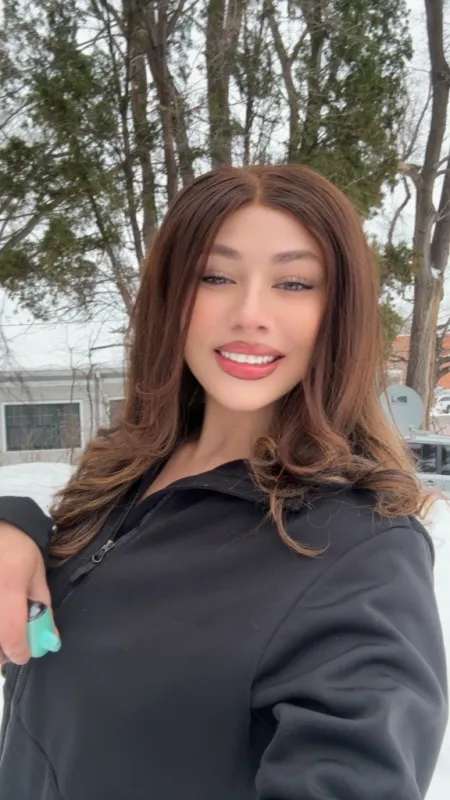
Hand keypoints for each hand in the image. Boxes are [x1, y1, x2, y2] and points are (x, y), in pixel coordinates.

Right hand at [0, 523, 52, 664]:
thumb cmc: (17, 547)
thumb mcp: (36, 574)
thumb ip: (42, 608)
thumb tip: (50, 638)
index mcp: (9, 586)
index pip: (12, 635)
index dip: (20, 651)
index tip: (25, 654)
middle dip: (2, 653)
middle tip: (11, 646)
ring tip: (5, 631)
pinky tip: (0, 624)